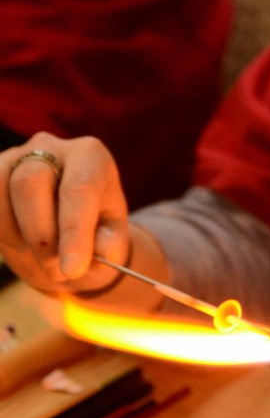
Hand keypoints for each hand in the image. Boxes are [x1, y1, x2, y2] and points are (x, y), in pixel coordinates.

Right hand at [0, 132, 128, 294]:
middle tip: (57, 271)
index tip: (72, 269)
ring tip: (41, 255)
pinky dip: (0, 231)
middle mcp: (51, 147)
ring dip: (16, 235)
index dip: (74, 231)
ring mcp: (14, 157)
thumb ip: (110, 244)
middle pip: (30, 183)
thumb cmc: (93, 233)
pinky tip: (19, 243)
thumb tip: (102, 246)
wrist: (66, 231)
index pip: (79, 188)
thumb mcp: (111, 242)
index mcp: (91, 156)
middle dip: (41, 236)